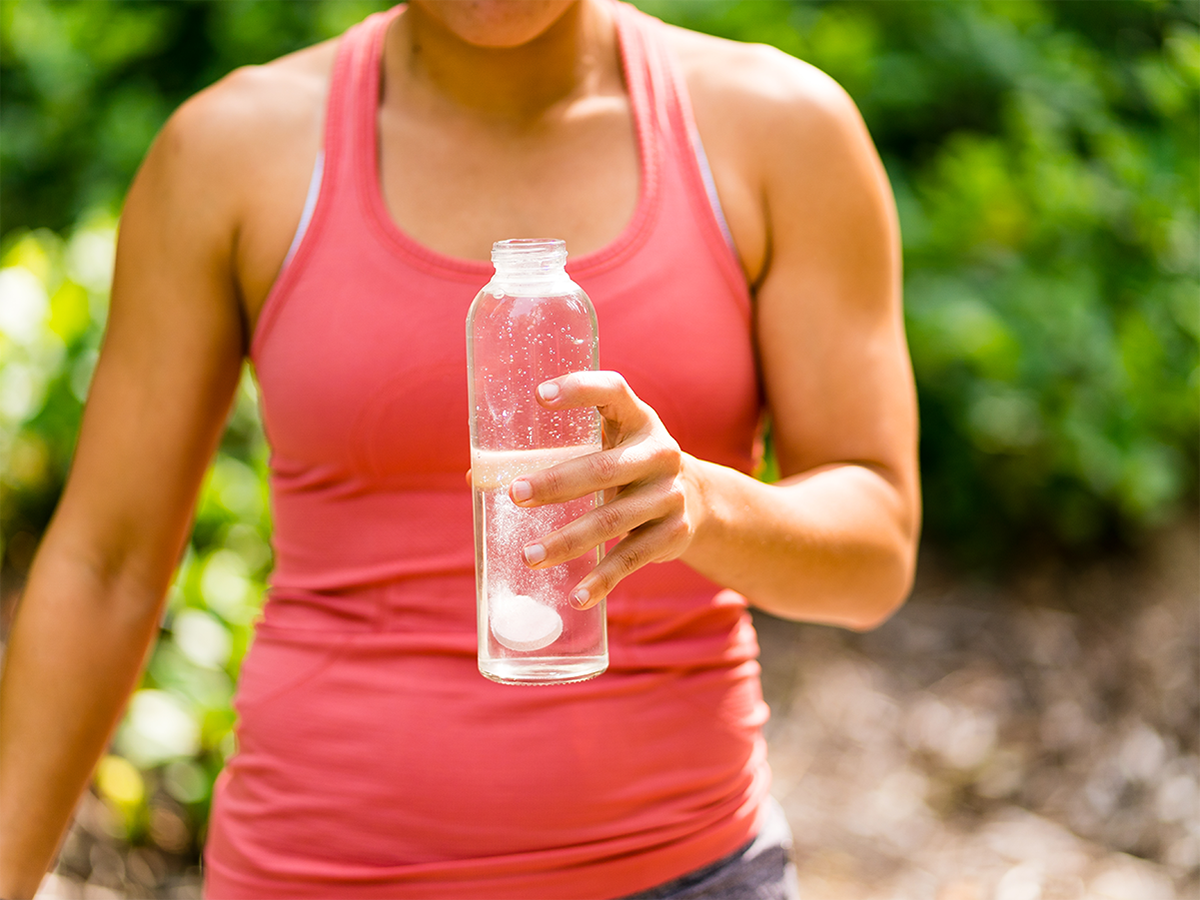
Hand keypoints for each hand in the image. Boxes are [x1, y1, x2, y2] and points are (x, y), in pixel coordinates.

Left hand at [507, 371, 698, 608]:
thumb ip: (552, 454)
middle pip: (604, 467)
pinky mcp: (674, 532)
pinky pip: (631, 557)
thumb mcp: (605, 447)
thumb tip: (476, 477)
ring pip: (612, 520)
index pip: (613, 391)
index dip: (579, 389)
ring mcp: (670, 494)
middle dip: (557, 483)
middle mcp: (659, 452)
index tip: (539, 395)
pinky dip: (602, 580)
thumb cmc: (626, 466)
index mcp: (637, 419)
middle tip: (515, 495)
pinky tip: (576, 596)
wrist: (698, 501)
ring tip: (529, 556)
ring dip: (567, 540)